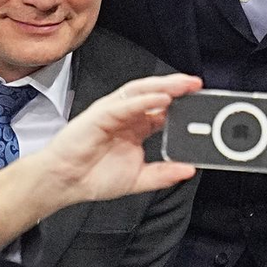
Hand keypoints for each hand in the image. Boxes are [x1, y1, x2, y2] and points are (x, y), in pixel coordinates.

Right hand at [41, 73, 201, 203]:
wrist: (64, 182)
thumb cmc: (93, 176)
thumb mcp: (138, 179)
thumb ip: (163, 174)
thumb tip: (188, 170)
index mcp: (136, 128)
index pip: (163, 110)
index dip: (182, 104)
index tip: (201, 103)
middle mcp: (127, 116)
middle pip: (155, 95)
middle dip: (177, 88)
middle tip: (197, 86)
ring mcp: (114, 112)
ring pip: (142, 92)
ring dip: (164, 86)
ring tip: (183, 84)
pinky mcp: (100, 114)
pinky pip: (125, 103)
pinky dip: (144, 99)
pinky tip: (160, 98)